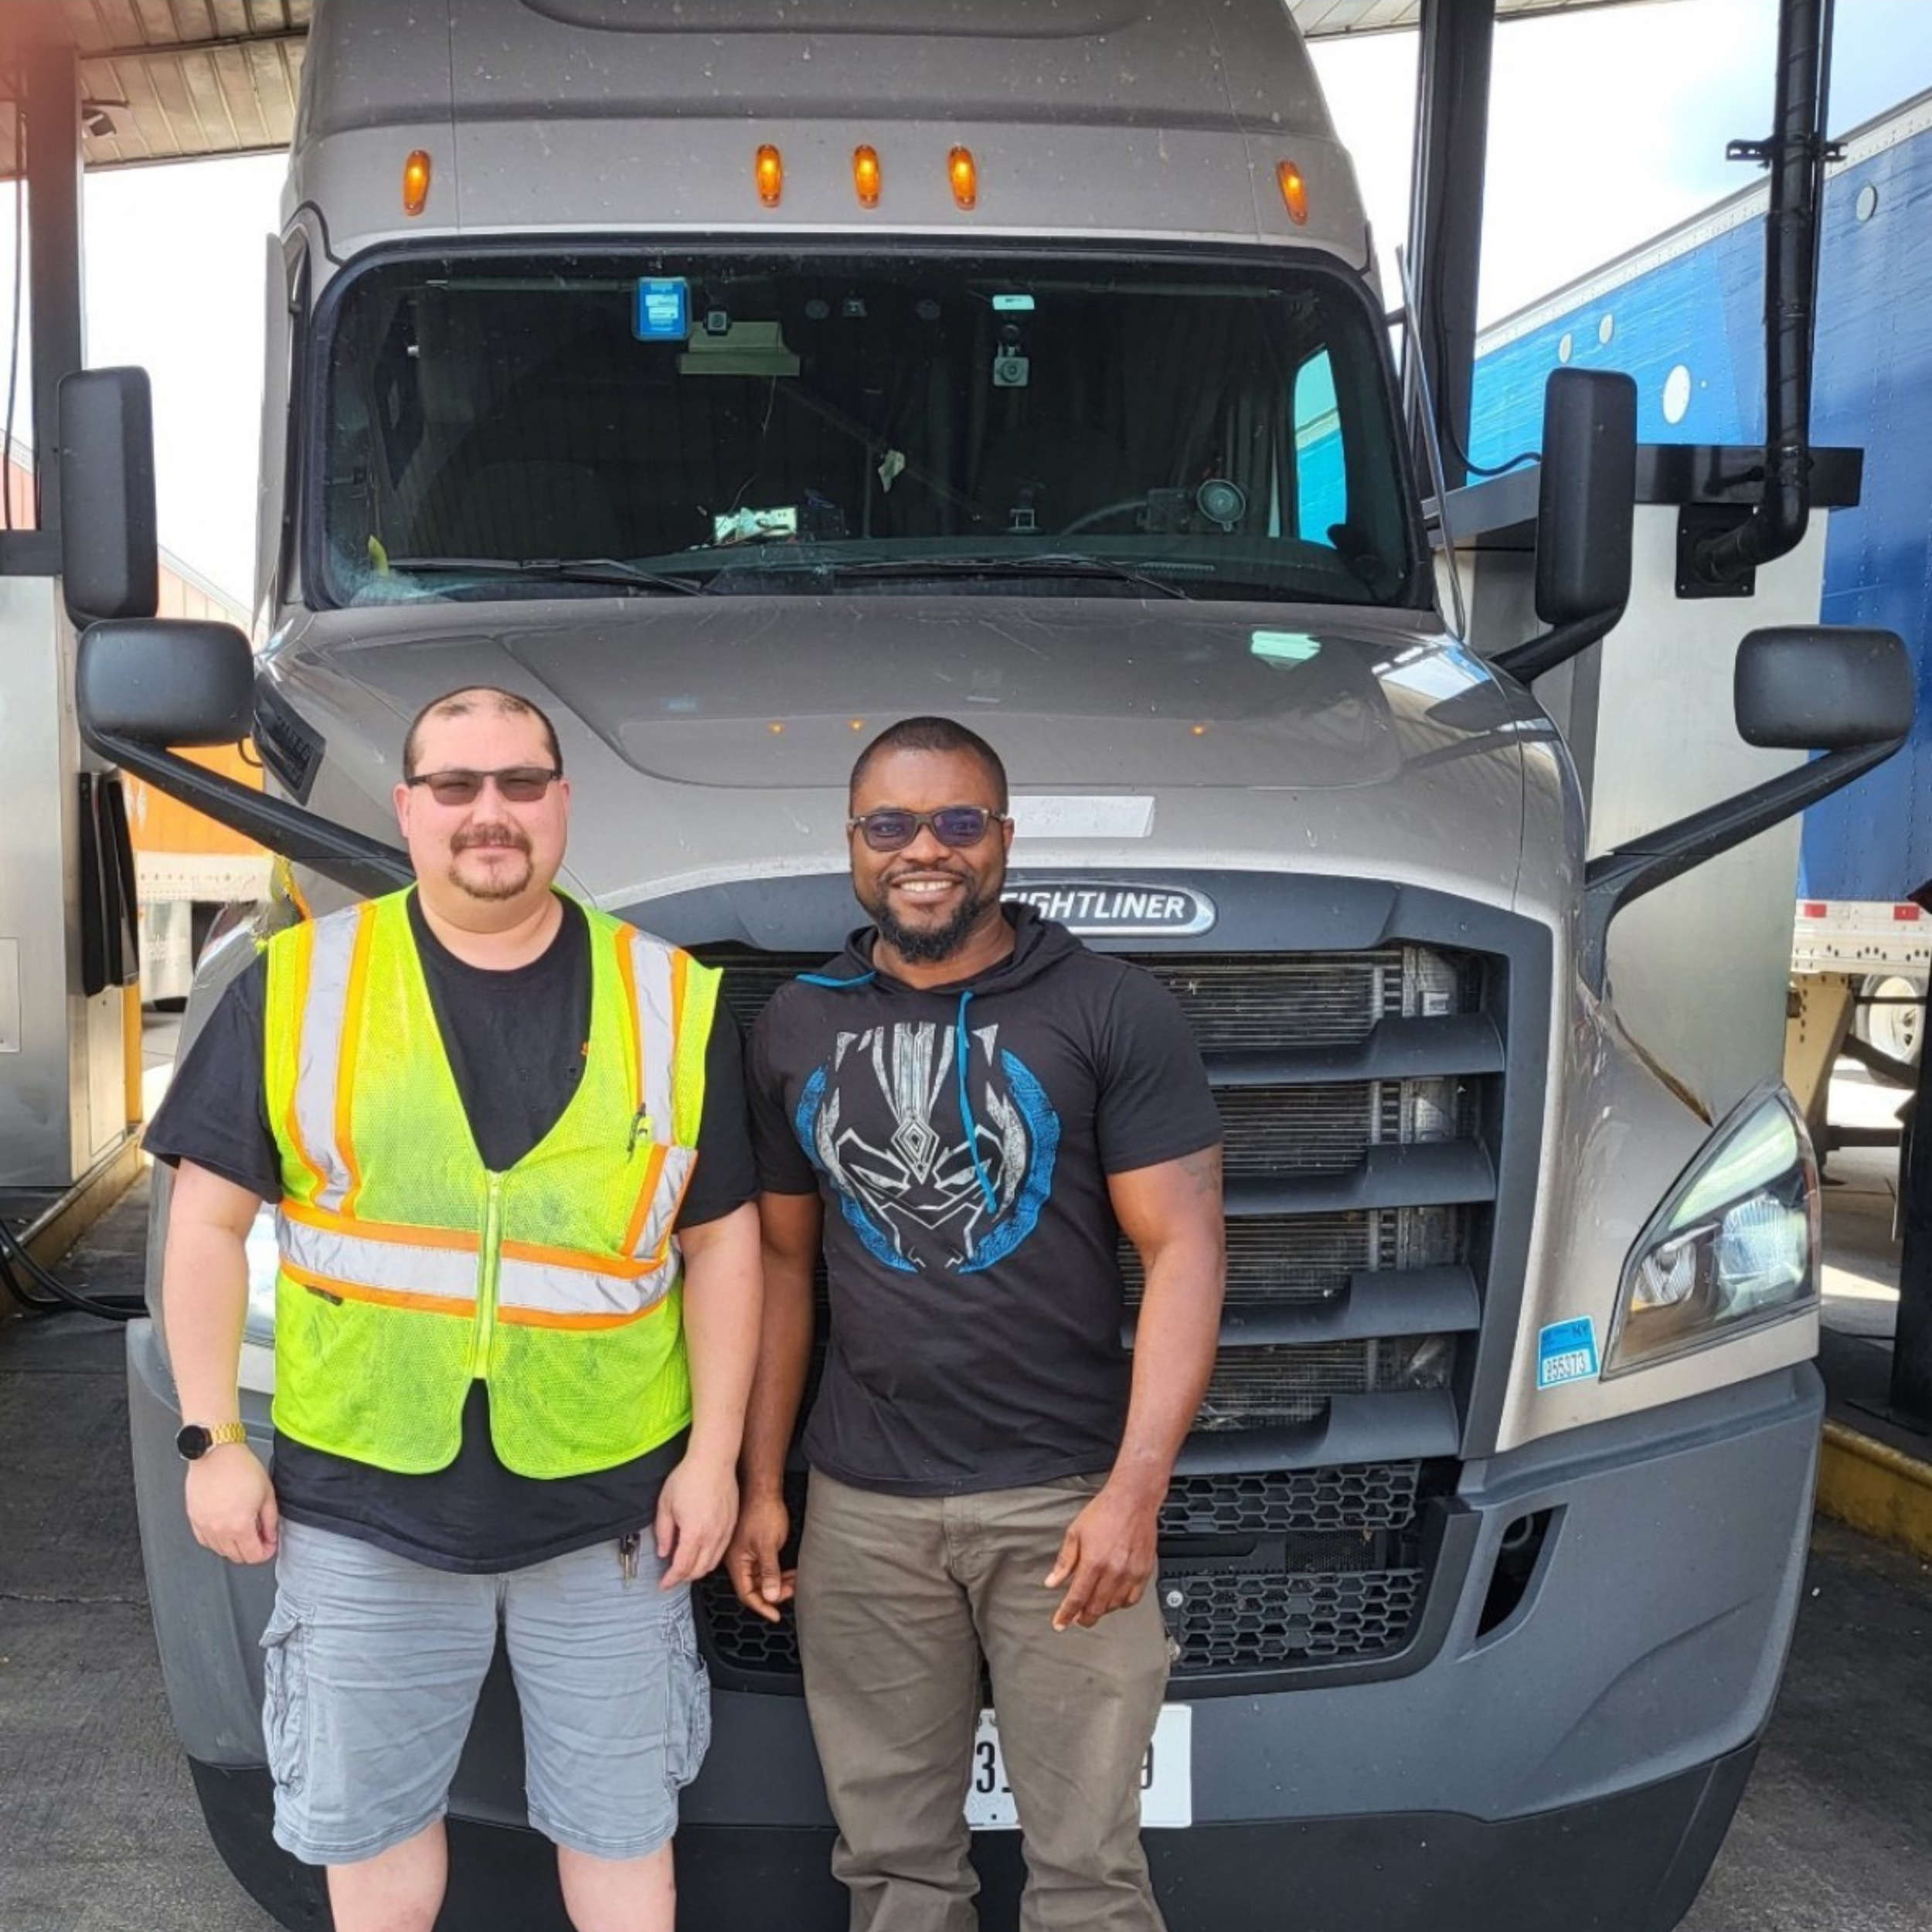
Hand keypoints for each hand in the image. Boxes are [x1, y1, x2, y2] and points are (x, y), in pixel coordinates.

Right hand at [184, 1445, 279, 1564]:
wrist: (216, 1453)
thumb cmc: (240, 1467)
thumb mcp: (266, 1494)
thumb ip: (270, 1520)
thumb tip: (271, 1536)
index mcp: (239, 1525)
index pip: (253, 1556)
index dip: (266, 1552)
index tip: (270, 1545)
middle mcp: (219, 1530)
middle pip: (236, 1556)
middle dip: (251, 1551)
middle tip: (260, 1537)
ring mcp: (204, 1526)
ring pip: (220, 1551)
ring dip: (234, 1547)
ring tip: (244, 1530)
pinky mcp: (194, 1519)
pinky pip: (205, 1541)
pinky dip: (217, 1541)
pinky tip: (226, 1530)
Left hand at [655, 1453, 737, 1588]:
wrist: (714, 1460)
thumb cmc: (689, 1477)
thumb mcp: (665, 1505)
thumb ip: (664, 1532)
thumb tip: (664, 1551)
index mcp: (694, 1533)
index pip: (682, 1567)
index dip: (671, 1579)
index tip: (664, 1584)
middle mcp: (712, 1536)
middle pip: (699, 1570)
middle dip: (684, 1578)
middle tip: (673, 1577)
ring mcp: (725, 1530)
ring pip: (713, 1563)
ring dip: (699, 1570)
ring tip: (687, 1568)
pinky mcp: (732, 1524)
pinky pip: (722, 1550)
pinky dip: (711, 1558)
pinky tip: (702, 1553)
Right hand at [726, 1491, 794, 1623]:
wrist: (763, 1489)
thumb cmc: (762, 1512)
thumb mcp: (768, 1545)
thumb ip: (770, 1572)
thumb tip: (771, 1596)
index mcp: (736, 1562)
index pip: (747, 1594)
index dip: (762, 1606)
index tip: (776, 1615)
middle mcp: (738, 1561)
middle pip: (755, 1587)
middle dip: (774, 1593)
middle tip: (792, 1591)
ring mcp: (746, 1554)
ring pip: (762, 1578)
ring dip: (778, 1582)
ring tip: (795, 1581)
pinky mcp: (755, 1547)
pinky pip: (765, 1567)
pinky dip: (778, 1572)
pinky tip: (791, 1572)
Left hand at [1044, 1483, 1159, 1631]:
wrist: (1133, 1499)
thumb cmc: (1104, 1512)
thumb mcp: (1075, 1532)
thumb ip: (1064, 1561)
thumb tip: (1052, 1582)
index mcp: (1093, 1562)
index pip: (1077, 1598)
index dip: (1066, 1614)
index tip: (1060, 1623)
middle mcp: (1113, 1571)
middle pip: (1096, 1607)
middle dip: (1083, 1618)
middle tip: (1076, 1619)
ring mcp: (1131, 1573)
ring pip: (1114, 1606)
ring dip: (1101, 1611)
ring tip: (1092, 1607)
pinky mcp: (1144, 1571)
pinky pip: (1133, 1599)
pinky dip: (1121, 1604)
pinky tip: (1114, 1600)